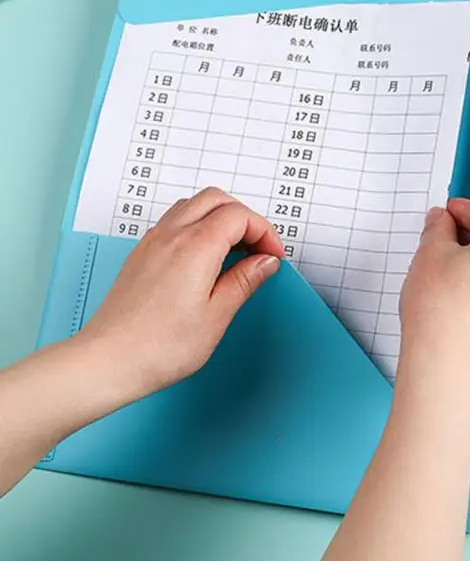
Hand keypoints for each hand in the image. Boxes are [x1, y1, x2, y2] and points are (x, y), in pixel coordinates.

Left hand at [76, 188, 284, 403]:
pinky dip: (197, 225)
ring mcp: (153, 242)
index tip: (272, 256)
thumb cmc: (158, 347)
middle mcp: (172, 235)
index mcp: (196, 247)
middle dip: (244, 217)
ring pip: (193, 204)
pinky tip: (204, 256)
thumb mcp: (217, 316)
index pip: (240, 216)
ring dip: (219, 217)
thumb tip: (265, 262)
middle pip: (217, 199)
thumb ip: (245, 281)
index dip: (264, 231)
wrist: (108, 361)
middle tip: (257, 247)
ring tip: (233, 250)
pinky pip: (174, 220)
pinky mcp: (141, 253)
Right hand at [399, 198, 469, 382]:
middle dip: (469, 234)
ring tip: (444, 264)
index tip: (446, 212)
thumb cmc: (441, 310)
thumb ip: (438, 227)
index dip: (462, 210)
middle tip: (440, 236)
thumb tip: (441, 220)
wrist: (443, 362)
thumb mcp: (431, 252)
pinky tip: (456, 288)